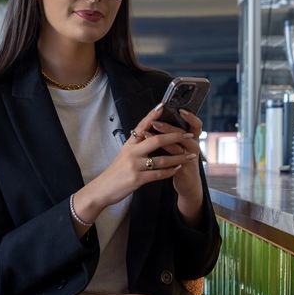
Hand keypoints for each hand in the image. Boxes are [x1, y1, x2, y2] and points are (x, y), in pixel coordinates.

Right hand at [73, 105, 196, 222]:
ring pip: (162, 159)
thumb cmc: (116, 170)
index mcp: (130, 144)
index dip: (153, 116)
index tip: (163, 106)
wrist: (103, 188)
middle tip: (189, 135)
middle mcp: (132, 152)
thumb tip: (151, 134)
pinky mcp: (137, 179)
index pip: (143, 126)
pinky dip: (170, 171)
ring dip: (179, 157)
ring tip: (191, 155)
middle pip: (157, 140)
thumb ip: (138, 144)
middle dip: (175, 137)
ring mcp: (135, 165)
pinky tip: (178, 168)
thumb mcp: (124, 153)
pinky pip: (158, 174)